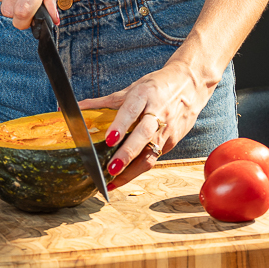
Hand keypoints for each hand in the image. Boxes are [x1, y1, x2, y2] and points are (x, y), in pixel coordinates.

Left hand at [79, 58, 212, 185]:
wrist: (190, 85)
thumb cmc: (157, 86)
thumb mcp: (132, 88)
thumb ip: (105, 102)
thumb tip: (77, 108)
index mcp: (145, 95)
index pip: (131, 111)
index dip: (120, 125)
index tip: (109, 139)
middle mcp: (158, 113)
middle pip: (143, 135)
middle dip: (127, 154)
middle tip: (111, 168)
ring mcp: (167, 129)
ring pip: (151, 154)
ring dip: (132, 171)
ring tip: (113, 182)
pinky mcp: (173, 142)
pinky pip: (154, 158)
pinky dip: (139, 169)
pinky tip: (124, 177)